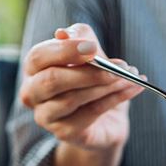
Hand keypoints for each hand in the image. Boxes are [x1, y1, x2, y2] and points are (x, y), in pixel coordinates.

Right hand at [19, 23, 143, 150]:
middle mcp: (32, 94)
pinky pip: (91, 113)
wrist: (106, 119)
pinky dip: (115, 99)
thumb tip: (64, 33)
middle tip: (118, 65)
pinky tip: (133, 88)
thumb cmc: (93, 80)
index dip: (65, 51)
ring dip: (106, 85)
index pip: (38, 57)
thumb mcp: (90, 53)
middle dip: (87, 72)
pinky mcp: (64, 133)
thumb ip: (80, 38)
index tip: (92, 47)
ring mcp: (45, 116)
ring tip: (130, 76)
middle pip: (52, 80)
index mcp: (34, 69)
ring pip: (73, 99)